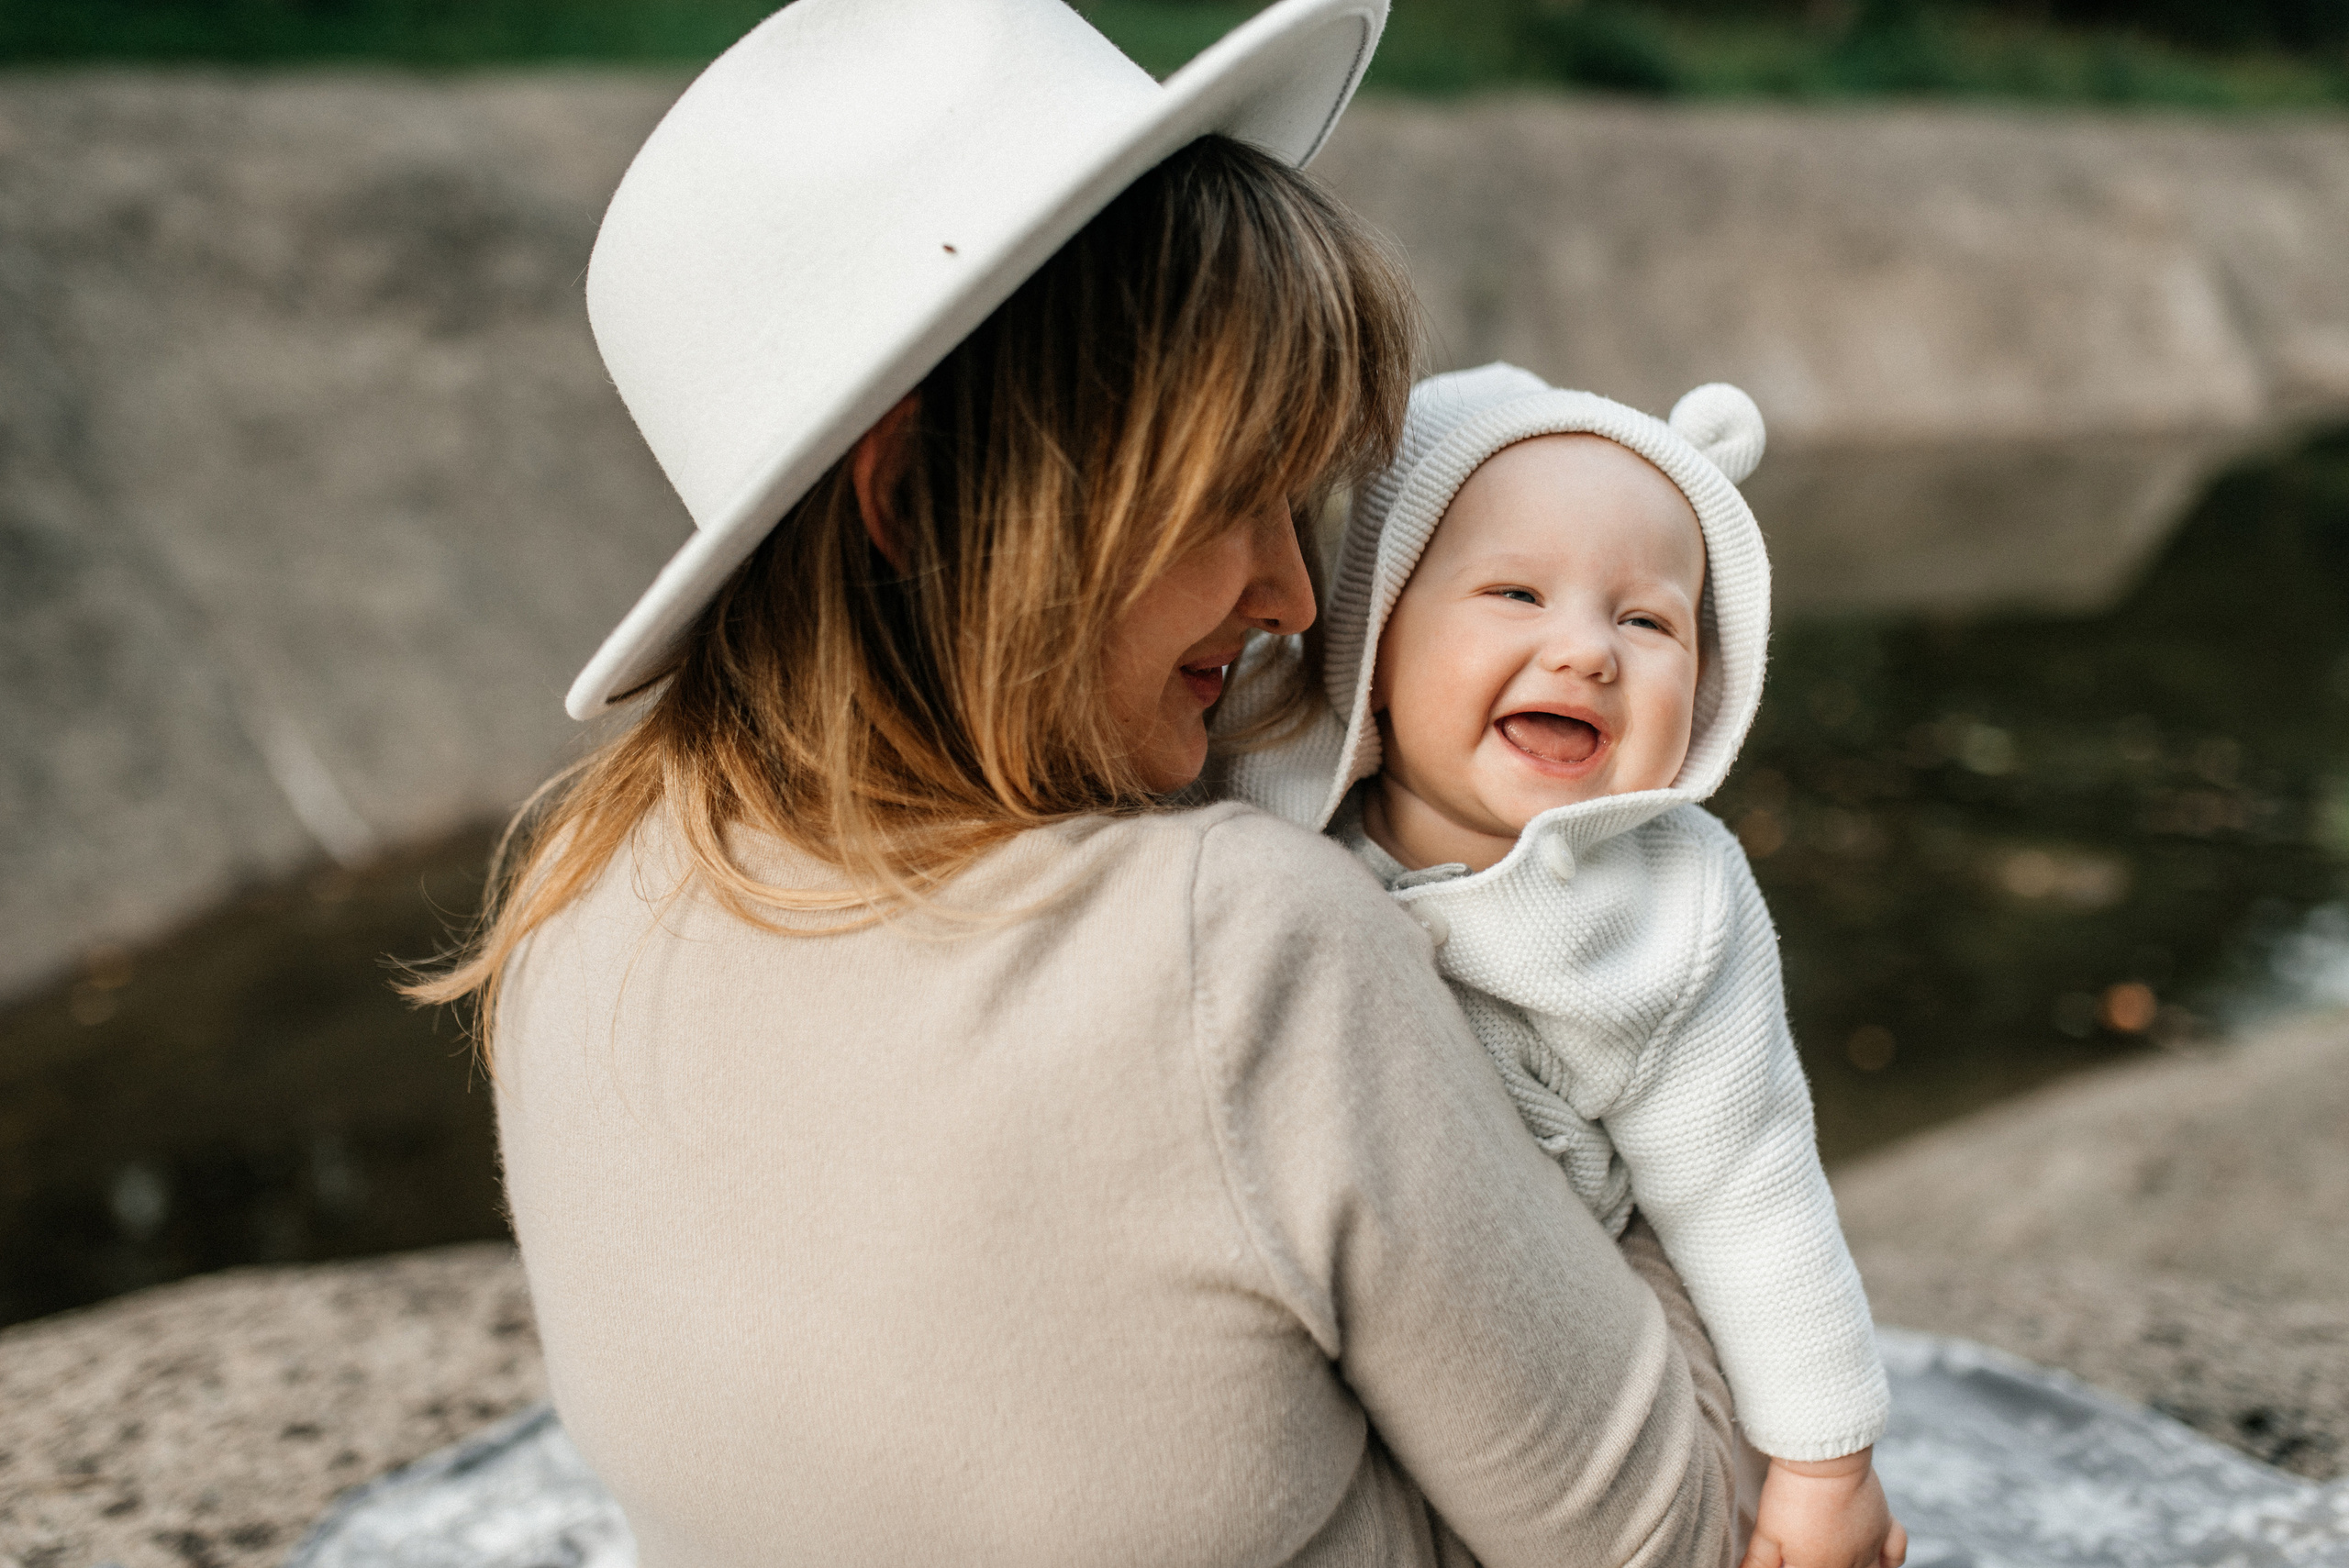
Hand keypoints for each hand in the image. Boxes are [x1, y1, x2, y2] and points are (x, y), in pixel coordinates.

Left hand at [1739, 1448, 1906, 1567]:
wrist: (1824, 1458)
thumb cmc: (1791, 1494)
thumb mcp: (1766, 1533)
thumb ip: (1758, 1562)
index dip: (1794, 1565)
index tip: (1788, 1557)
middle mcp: (1848, 1565)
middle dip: (1823, 1564)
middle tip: (1810, 1551)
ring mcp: (1869, 1546)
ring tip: (1833, 1558)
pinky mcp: (1884, 1524)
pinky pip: (1895, 1553)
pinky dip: (1889, 1563)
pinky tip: (1879, 1563)